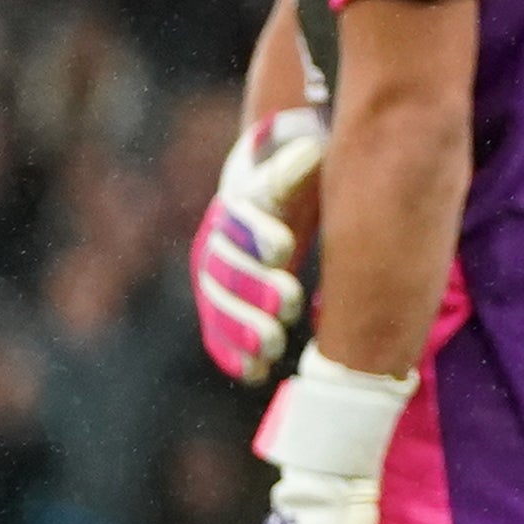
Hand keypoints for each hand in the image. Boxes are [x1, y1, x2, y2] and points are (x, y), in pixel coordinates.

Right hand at [191, 105, 330, 382]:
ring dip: (244, 329)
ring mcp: (215, 284)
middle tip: (288, 304)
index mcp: (237, 208)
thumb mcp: (296, 172)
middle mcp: (217, 247)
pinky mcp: (220, 315)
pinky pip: (219, 337)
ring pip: (220, 308)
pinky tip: (255, 372)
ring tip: (274, 345)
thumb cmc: (291, 192)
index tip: (283, 248)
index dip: (256, 234)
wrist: (265, 215)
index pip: (238, 218)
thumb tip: (308, 151)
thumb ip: (298, 167)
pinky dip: (234, 356)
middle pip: (227, 270)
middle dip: (255, 289)